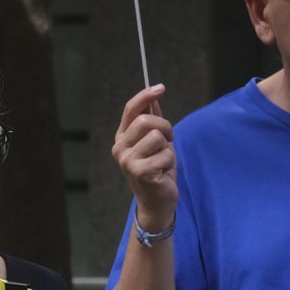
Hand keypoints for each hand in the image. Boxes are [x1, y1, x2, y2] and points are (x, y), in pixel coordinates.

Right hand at [113, 84, 177, 229]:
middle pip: (145, 120)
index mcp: (122, 137)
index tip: (160, 87)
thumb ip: (153, 122)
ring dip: (167, 148)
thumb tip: (154, 99)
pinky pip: (164, 154)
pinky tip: (163, 173)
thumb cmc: (158, 170)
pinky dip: (169, 162)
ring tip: (163, 160)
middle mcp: (120, 148)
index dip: (145, 96)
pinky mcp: (140, 172)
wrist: (157, 201)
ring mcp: (127, 161)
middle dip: (164, 127)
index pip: (131, 109)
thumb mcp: (156, 143)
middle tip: (169, 139)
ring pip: (156, 137)